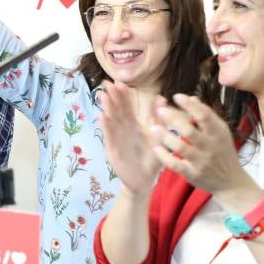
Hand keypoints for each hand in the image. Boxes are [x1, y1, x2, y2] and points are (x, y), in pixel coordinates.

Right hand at [98, 81, 161, 195]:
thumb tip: (162, 98)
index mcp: (133, 125)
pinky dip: (105, 126)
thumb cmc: (151, 159)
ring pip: (111, 121)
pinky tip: (101, 116)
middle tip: (107, 84)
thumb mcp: (158, 137)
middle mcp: (123, 130)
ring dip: (106, 108)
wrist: (145, 181)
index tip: (119, 82)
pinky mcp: (113, 150)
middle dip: (111, 97)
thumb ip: (159, 119)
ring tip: (103, 95)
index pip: (126, 107)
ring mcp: (116, 139)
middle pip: (116, 111)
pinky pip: (109, 136)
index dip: (122, 95)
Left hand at [148, 94, 257, 199]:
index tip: (176, 96)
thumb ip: (207, 116)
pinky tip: (156, 147)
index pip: (204, 115)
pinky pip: (175, 164)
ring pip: (180, 147)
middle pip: (189, 130)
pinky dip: (164, 156)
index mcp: (218, 133)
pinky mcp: (193, 174)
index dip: (189, 104)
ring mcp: (201, 161)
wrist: (232, 182)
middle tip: (160, 110)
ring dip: (165, 136)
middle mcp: (210, 146)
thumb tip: (192, 98)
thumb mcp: (221, 133)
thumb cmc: (223, 152)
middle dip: (173, 119)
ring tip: (153, 128)